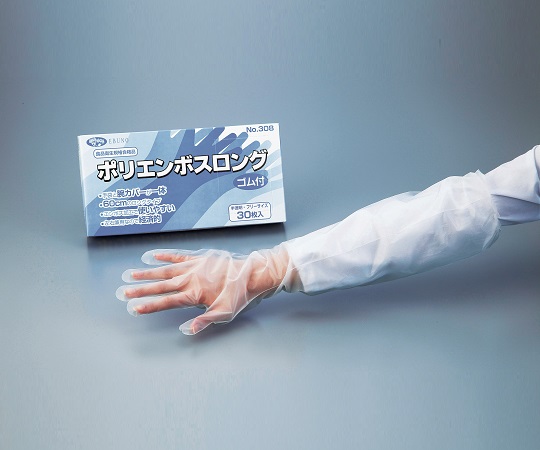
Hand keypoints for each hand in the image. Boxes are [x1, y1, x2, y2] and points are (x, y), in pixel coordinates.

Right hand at [116, 246, 290, 334]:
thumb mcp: (224, 313)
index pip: (166, 302)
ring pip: (165, 270)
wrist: (252, 273)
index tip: (134, 308)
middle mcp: (190, 279)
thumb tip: (186, 330)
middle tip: (123, 292)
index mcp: (194, 294)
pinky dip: (165, 256)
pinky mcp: (198, 258)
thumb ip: (204, 321)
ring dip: (147, 273)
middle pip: (161, 286)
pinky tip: (152, 256)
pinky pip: (178, 257)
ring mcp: (193, 267)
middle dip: (140, 289)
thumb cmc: (239, 295)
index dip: (149, 306)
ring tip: (131, 274)